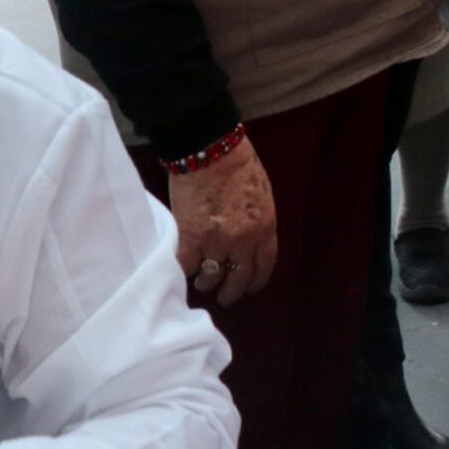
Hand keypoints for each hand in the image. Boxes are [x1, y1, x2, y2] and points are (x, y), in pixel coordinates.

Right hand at [166, 138, 276, 306]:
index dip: (255, 281)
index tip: (249, 287)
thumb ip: (258, 222)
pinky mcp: (190, 238)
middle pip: (239, 280)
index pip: (264, 267)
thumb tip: (250, 242)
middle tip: (224, 297)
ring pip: (211, 278)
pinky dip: (184, 272)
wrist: (211, 152)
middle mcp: (243, 241)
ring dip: (206, 283)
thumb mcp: (262, 196)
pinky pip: (186, 267)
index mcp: (265, 228)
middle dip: (231, 292)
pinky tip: (183, 271)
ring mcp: (216, 242)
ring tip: (201, 282)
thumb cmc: (239, 166)